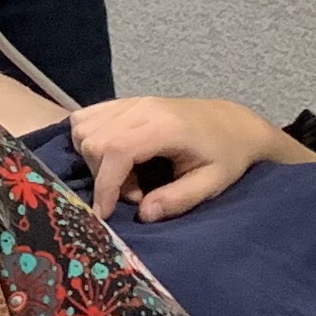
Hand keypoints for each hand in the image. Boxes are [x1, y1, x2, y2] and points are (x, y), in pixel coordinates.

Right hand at [69, 96, 306, 219]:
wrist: (232, 124)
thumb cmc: (225, 156)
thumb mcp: (211, 184)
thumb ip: (179, 199)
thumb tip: (143, 214)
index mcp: (165, 126)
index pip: (116, 150)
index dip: (105, 185)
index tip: (104, 214)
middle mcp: (142, 107)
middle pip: (93, 140)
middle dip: (102, 176)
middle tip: (133, 192)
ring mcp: (131, 101)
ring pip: (83, 128)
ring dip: (95, 160)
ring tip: (127, 176)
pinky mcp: (125, 101)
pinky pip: (87, 118)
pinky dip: (90, 142)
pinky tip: (115, 158)